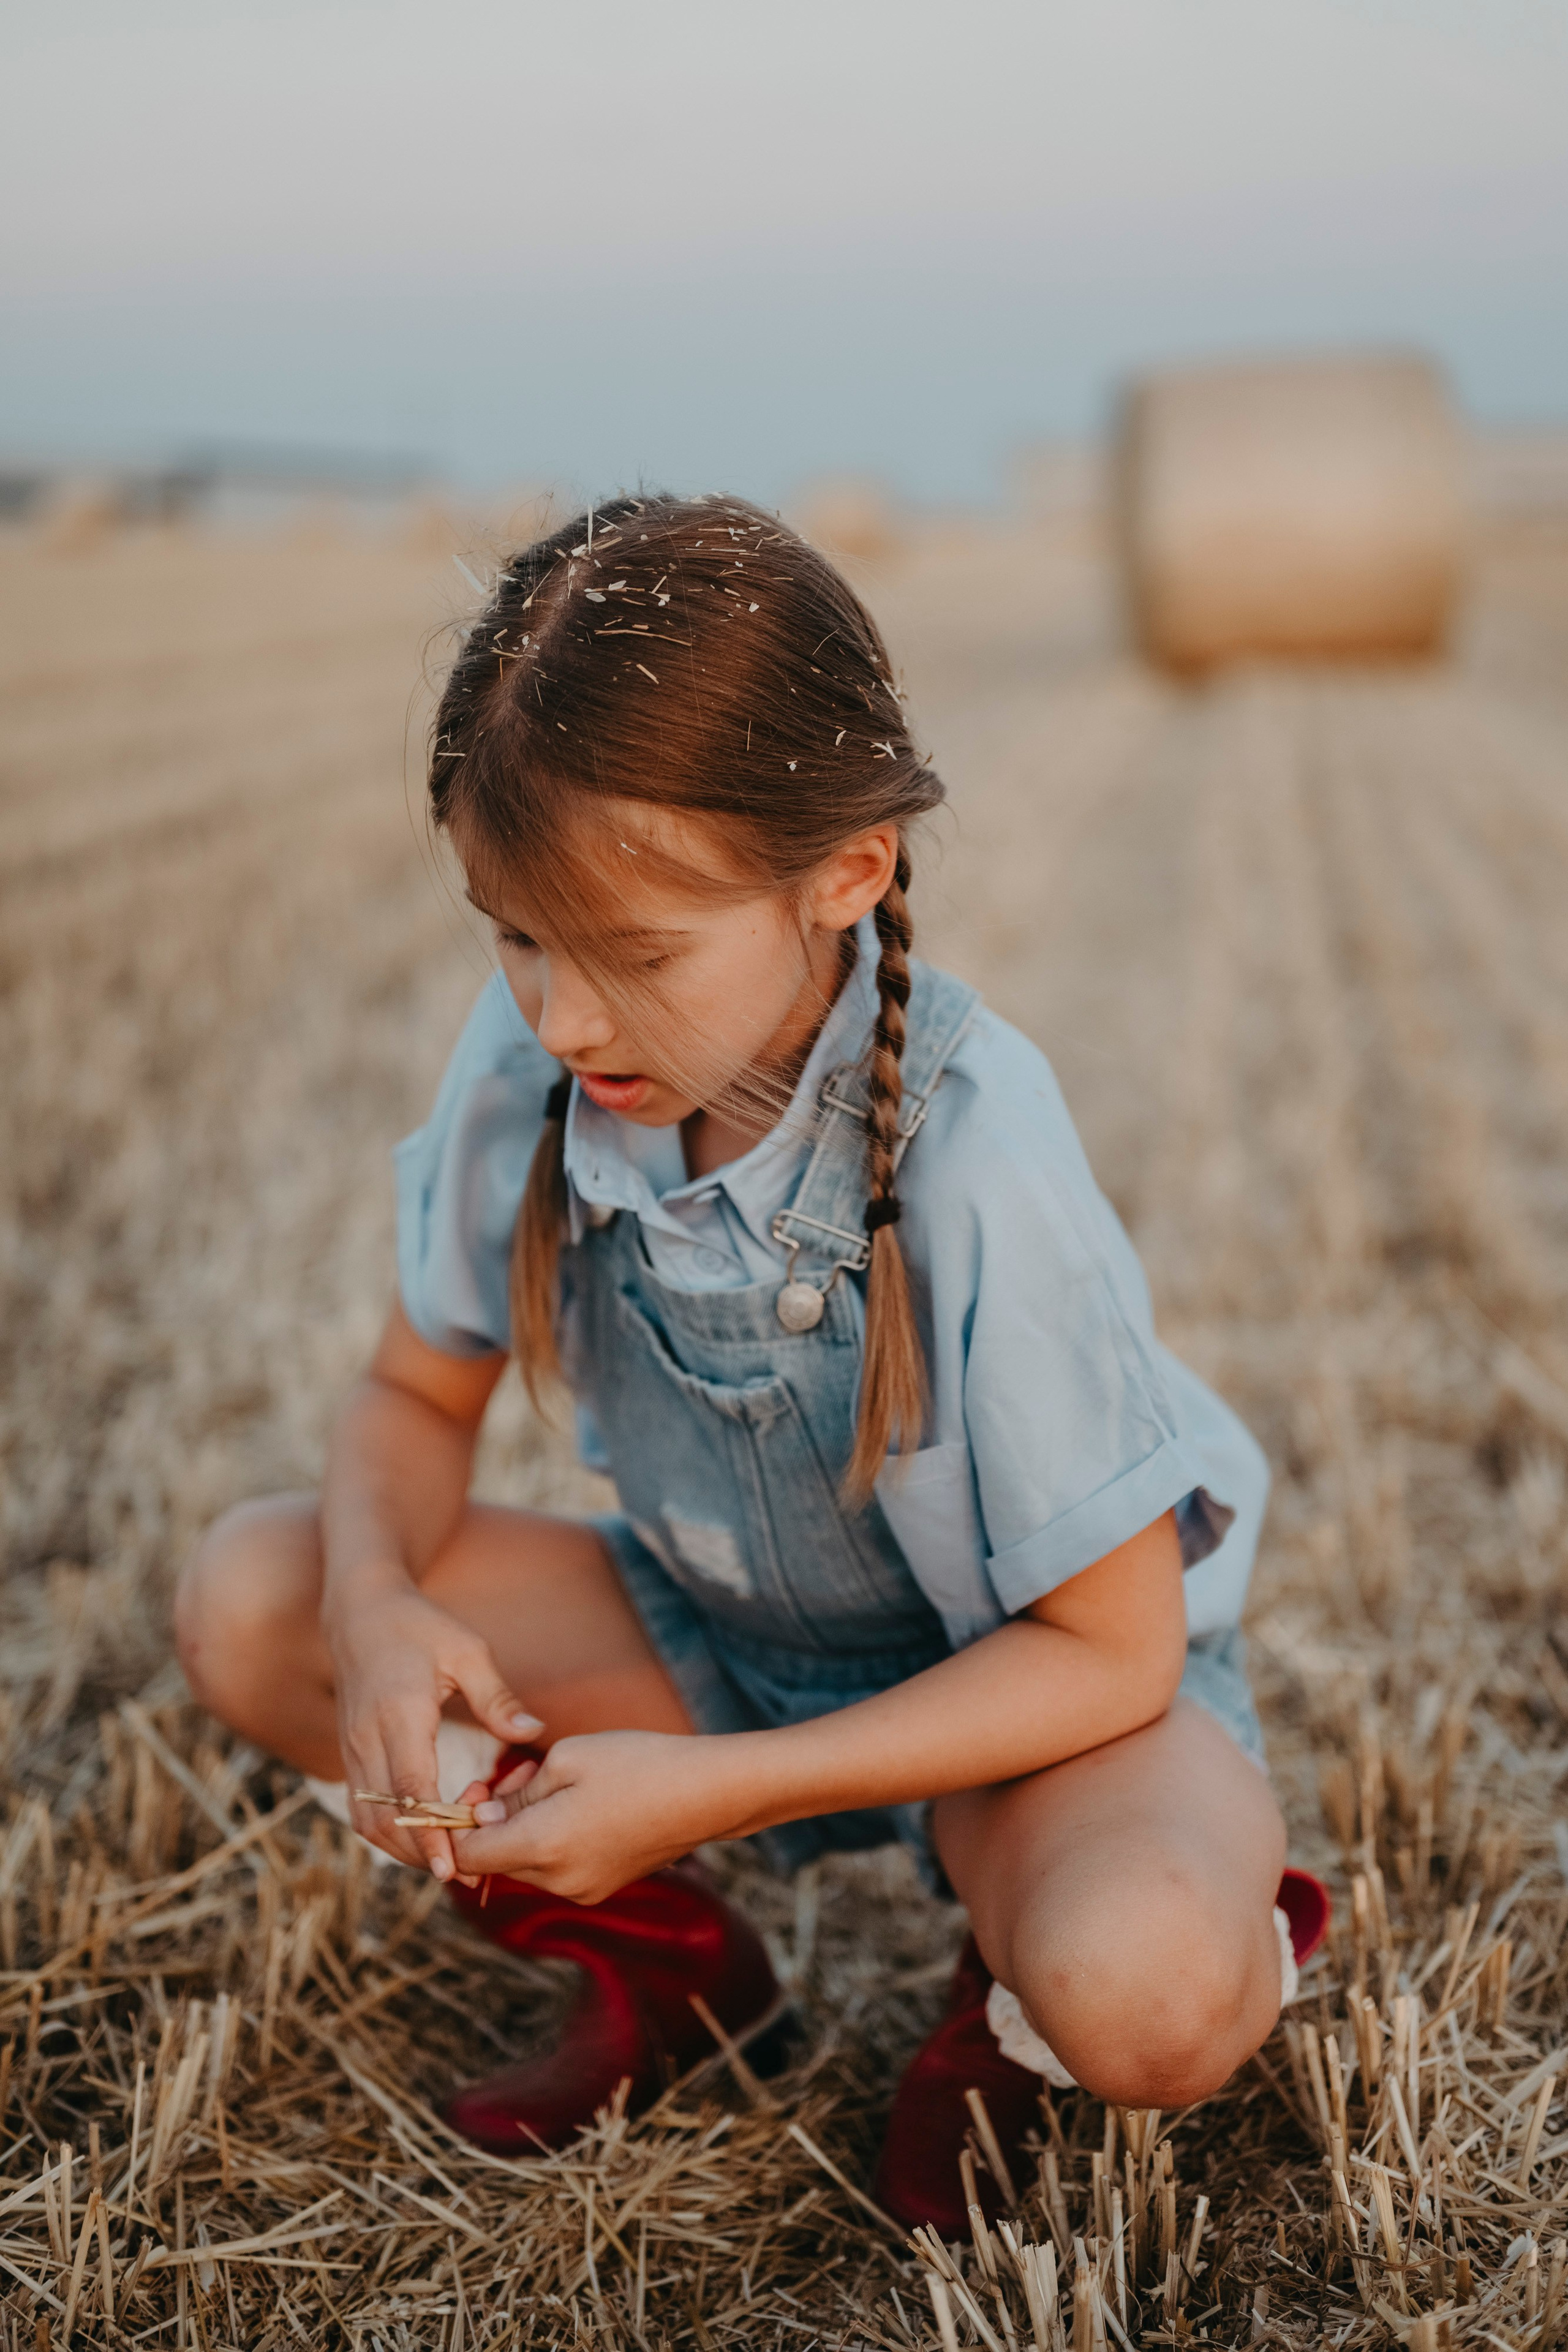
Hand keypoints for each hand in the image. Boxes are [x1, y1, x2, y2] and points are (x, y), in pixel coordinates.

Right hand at [326, 1581, 543, 1878]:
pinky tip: (421, 1835)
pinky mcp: (348, 1751)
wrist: (359, 1608)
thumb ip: (498, 1699)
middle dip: (420, 1852)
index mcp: (399, 1713)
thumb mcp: (468, 1651)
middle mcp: (367, 1738)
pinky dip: (388, 1830)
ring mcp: (351, 1747)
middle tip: (464, 1872)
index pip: (410, 1789)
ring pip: (368, 1819)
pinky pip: (362, 1806)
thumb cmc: (420, 1625)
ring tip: (447, 1862)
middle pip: (385, 1818)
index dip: (430, 1832)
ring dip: (402, 1847)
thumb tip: (534, 1735)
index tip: (452, 1866)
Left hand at [450, 1731, 738, 1903]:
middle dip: (493, 1819)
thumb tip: (485, 1816)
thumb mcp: (566, 1759)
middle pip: (494, 1861)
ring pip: (525, 1863)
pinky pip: (555, 1867)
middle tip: (516, 1774)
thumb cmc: (638, 1764)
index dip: (454, 1825)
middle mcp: (557, 1882)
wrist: (708, 1793)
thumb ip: (515, 1793)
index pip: (466, 1856)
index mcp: (541, 1847)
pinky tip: (576, 1803)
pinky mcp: (602, 1887)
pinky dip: (549, 1839)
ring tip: (552, 1782)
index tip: (469, 1789)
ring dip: (522, 1827)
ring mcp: (582, 1891)